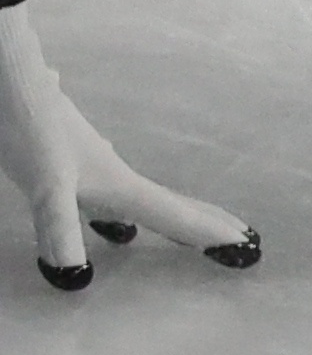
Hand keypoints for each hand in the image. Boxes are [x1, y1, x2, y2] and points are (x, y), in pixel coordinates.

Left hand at [0, 3, 257, 286]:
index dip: (207, 230)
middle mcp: (114, 175)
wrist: (13, 81)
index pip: (173, 213)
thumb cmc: (31, 130)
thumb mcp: (47, 186)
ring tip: (185, 227)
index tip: (245, 243)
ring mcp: (95, 166)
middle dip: (203, 219)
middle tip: (241, 233)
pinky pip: (112, 193)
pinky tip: (110, 216)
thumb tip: (74, 273)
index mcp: (119, 186)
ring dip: (170, 212)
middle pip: (169, 203)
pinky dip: (124, 210)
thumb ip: (60, 227)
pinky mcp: (71, 162)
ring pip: (141, 197)